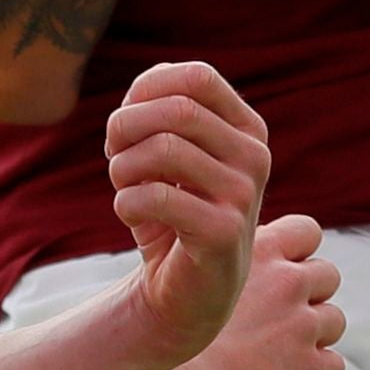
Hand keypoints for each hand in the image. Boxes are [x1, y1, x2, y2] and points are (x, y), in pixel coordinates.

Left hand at [98, 56, 270, 363]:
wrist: (186, 293)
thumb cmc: (172, 215)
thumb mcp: (168, 154)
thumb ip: (160, 111)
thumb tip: (144, 90)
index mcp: (248, 130)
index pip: (197, 76)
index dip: (147, 90)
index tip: (126, 125)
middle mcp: (256, 157)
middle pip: (178, 110)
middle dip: (126, 127)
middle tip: (113, 157)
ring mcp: (245, 196)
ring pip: (164, 148)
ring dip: (123, 167)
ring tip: (123, 187)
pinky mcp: (224, 234)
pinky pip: (156, 197)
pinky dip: (126, 203)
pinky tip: (131, 216)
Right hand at [194, 212, 344, 369]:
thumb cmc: (164, 335)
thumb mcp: (184, 272)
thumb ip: (220, 259)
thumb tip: (226, 253)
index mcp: (258, 251)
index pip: (308, 231)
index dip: (299, 253)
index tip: (281, 271)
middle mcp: (287, 282)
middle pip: (327, 275)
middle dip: (310, 295)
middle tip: (276, 319)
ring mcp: (302, 325)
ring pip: (334, 320)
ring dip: (314, 335)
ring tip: (276, 351)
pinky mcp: (308, 368)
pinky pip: (334, 365)